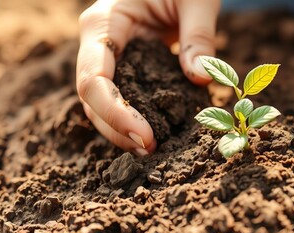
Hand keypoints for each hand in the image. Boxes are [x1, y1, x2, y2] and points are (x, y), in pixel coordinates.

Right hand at [76, 0, 219, 155]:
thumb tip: (202, 78)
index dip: (114, 113)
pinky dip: (132, 117)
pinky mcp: (125, 64)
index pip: (93, 79)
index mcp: (105, 21)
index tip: (145, 137)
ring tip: (151, 149)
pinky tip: (154, 133)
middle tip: (151, 151)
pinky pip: (120, 96)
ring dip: (120, 129)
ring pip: (100, 103)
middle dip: (116, 129)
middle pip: (91, 98)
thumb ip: (198, 37)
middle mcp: (98, 41)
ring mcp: (108, 54)